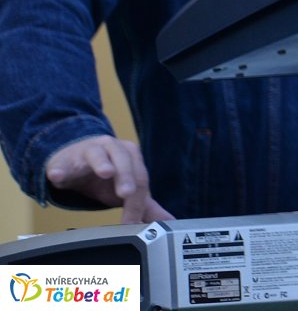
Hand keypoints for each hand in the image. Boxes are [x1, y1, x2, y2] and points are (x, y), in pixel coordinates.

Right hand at [44, 135, 173, 222]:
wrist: (74, 163)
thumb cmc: (104, 176)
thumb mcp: (124, 190)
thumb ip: (145, 205)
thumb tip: (168, 221)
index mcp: (131, 156)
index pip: (139, 179)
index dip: (136, 202)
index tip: (131, 222)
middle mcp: (113, 148)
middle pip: (124, 161)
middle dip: (126, 177)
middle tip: (126, 194)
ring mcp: (88, 150)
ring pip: (98, 154)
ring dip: (102, 164)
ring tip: (106, 173)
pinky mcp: (65, 159)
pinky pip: (62, 163)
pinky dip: (60, 169)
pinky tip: (57, 176)